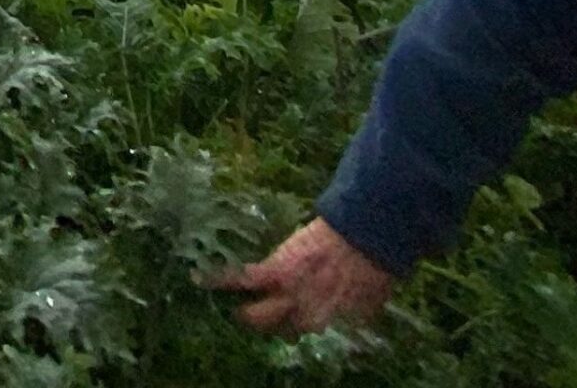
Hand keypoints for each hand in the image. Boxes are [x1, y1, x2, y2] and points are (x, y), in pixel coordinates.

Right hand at [209, 218, 395, 337]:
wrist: (366, 239)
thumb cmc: (375, 268)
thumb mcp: (367, 299)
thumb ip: (348, 309)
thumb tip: (342, 307)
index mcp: (331, 325)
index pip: (304, 337)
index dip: (293, 332)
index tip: (286, 327)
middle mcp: (308, 318)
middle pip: (279, 332)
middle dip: (267, 328)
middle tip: (252, 320)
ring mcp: (290, 295)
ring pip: (258, 315)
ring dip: (243, 314)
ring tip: (223, 310)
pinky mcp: (276, 271)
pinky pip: (244, 280)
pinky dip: (221, 281)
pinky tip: (200, 280)